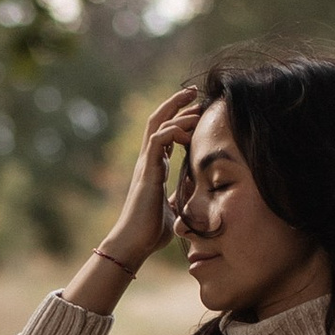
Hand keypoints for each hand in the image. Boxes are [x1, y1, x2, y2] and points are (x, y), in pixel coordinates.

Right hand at [107, 86, 202, 266]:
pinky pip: (157, 141)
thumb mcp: (177, 208)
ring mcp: (146, 164)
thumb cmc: (153, 230)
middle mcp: (149, 160)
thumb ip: (183, 195)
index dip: (180, 116)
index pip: (167, 132)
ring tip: (196, 104)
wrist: (135, 244)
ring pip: (158, 125)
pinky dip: (172, 130)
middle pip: (159, 120)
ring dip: (178, 112)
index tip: (198, 106)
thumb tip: (199, 192)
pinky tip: (187, 130)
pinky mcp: (147, 171)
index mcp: (156, 166)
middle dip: (176, 103)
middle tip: (195, 90)